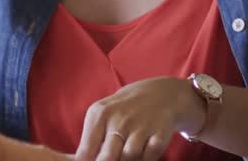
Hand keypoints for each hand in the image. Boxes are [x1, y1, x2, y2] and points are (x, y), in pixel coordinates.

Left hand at [74, 77, 205, 160]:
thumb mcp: (104, 114)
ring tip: (126, 154)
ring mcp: (141, 127)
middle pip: (106, 158)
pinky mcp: (159, 135)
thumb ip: (91, 138)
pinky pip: (148, 158)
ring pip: (128, 159)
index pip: (86, 151)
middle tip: (111, 159)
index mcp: (101, 114)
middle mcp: (120, 119)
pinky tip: (143, 153)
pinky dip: (145, 160)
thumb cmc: (125, 109)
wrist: (162, 94)